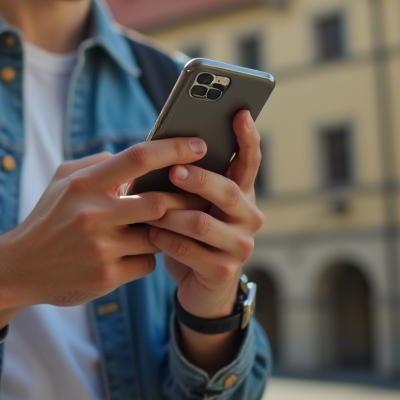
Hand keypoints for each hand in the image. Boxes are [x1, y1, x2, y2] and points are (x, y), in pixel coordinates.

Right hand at [0, 137, 207, 339]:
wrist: (19, 268)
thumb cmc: (49, 217)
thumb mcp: (64, 180)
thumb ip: (100, 163)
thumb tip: (141, 156)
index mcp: (85, 184)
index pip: (138, 158)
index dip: (174, 149)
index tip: (199, 145)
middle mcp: (93, 215)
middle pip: (158, 202)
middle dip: (181, 199)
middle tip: (195, 196)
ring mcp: (101, 248)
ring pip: (157, 235)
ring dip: (164, 230)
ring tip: (164, 224)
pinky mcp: (106, 277)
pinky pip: (147, 263)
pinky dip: (147, 256)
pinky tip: (135, 252)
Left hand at [146, 110, 264, 370]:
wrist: (198, 287)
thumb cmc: (189, 234)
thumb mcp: (193, 203)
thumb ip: (188, 178)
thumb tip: (165, 144)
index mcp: (242, 193)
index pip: (250, 160)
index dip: (247, 137)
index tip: (239, 113)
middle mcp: (249, 216)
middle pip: (226, 190)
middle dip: (198, 179)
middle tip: (174, 171)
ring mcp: (241, 245)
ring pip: (201, 222)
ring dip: (170, 215)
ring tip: (149, 211)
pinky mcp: (224, 270)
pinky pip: (188, 250)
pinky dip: (165, 240)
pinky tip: (151, 235)